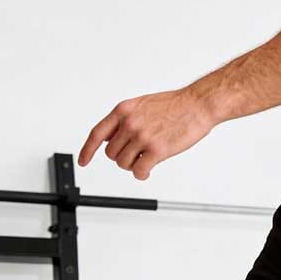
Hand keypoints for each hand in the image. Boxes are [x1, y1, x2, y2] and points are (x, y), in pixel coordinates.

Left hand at [78, 86, 212, 179]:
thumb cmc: (175, 105)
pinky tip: (148, 170)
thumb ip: (124, 119)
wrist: (197, 105)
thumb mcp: (142, 105)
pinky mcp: (156, 150)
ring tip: (145, 159)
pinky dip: (141, 174)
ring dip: (133, 165)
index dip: (87, 150)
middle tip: (136, 155)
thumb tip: (109, 137)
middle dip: (121, 157)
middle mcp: (130, 123)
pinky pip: (138, 171)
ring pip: (123, 164)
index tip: (83, 160)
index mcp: (124, 111)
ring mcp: (142, 137)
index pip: (97, 134)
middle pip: (110, 153)